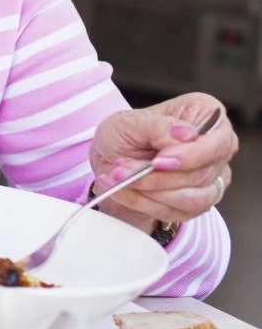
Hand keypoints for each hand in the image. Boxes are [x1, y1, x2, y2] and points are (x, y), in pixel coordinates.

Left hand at [89, 93, 236, 229]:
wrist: (109, 159)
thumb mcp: (129, 122)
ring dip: (149, 192)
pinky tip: (122, 190)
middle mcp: (216, 148)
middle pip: (202, 174)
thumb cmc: (123, 134)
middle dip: (157, 177)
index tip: (158, 161)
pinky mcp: (198, 202)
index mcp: (205, 115)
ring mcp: (211, 178)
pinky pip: (178, 213)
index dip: (191, 155)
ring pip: (193, 199)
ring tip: (118, 178)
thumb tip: (187, 133)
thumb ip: (158, 127)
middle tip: (121, 170)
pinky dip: (144, 204)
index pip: (219, 142)